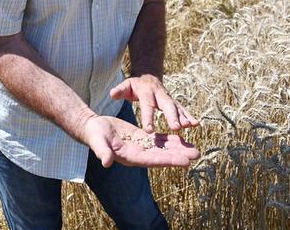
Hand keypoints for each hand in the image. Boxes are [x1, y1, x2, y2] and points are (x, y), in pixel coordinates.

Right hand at [83, 115, 199, 167]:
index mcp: (130, 156)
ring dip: (179, 148)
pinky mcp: (142, 138)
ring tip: (194, 149)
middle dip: (179, 155)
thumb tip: (106, 162)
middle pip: (162, 155)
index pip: (153, 160)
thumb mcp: (98, 142)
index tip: (184, 161)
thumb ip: (102, 152)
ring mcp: (141, 146)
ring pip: (163, 148)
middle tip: (197, 155)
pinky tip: (182, 139)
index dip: (169, 160)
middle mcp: (139, 154)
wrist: (92, 128)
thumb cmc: (94, 134)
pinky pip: (159, 140)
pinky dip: (170, 140)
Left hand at [110, 75, 199, 132]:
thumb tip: (112, 94)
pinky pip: (183, 109)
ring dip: (184, 117)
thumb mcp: (126, 86)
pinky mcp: (174, 102)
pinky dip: (190, 116)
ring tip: (190, 126)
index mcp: (146, 92)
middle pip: (167, 105)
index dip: (148, 117)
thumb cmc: (134, 86)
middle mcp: (160, 94)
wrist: (148, 76)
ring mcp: (168, 98)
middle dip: (172, 117)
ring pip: (177, 107)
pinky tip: (197, 124)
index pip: (147, 105)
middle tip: (176, 128)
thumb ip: (120, 90)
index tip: (149, 130)